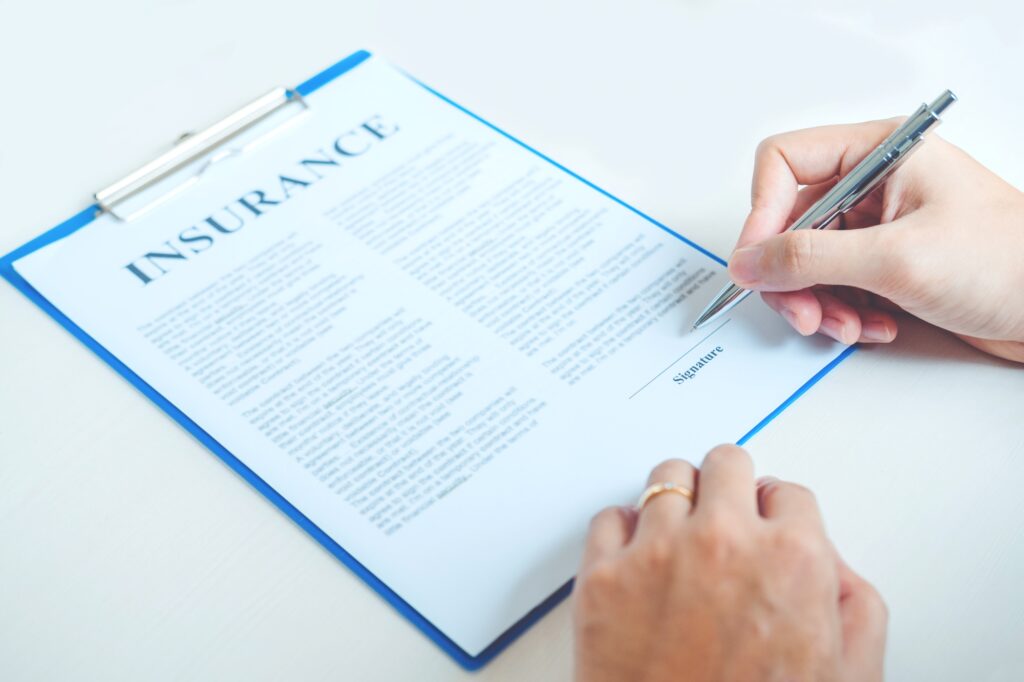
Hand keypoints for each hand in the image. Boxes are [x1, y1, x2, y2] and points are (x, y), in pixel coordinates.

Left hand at [573, 446, 886, 681]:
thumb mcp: (848, 673)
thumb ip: (856, 604)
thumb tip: (832, 564)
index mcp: (792, 559)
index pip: (787, 492)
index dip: (777, 514)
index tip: (763, 524)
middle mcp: (724, 541)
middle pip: (725, 462)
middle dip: (728, 488)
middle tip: (721, 516)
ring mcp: (657, 553)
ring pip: (665, 477)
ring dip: (675, 500)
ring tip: (677, 535)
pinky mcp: (602, 576)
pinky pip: (609, 516)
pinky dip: (622, 530)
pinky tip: (636, 558)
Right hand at [728, 119, 1023, 362]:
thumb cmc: (1009, 264)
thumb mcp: (897, 258)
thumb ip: (811, 258)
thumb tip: (750, 260)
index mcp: (880, 153)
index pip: (785, 163)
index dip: (762, 212)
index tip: (758, 260)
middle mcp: (873, 184)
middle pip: (789, 222)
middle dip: (792, 275)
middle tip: (803, 310)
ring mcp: (878, 227)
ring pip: (807, 262)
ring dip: (817, 302)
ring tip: (847, 325)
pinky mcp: (885, 264)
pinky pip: (834, 287)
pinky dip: (843, 313)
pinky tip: (875, 326)